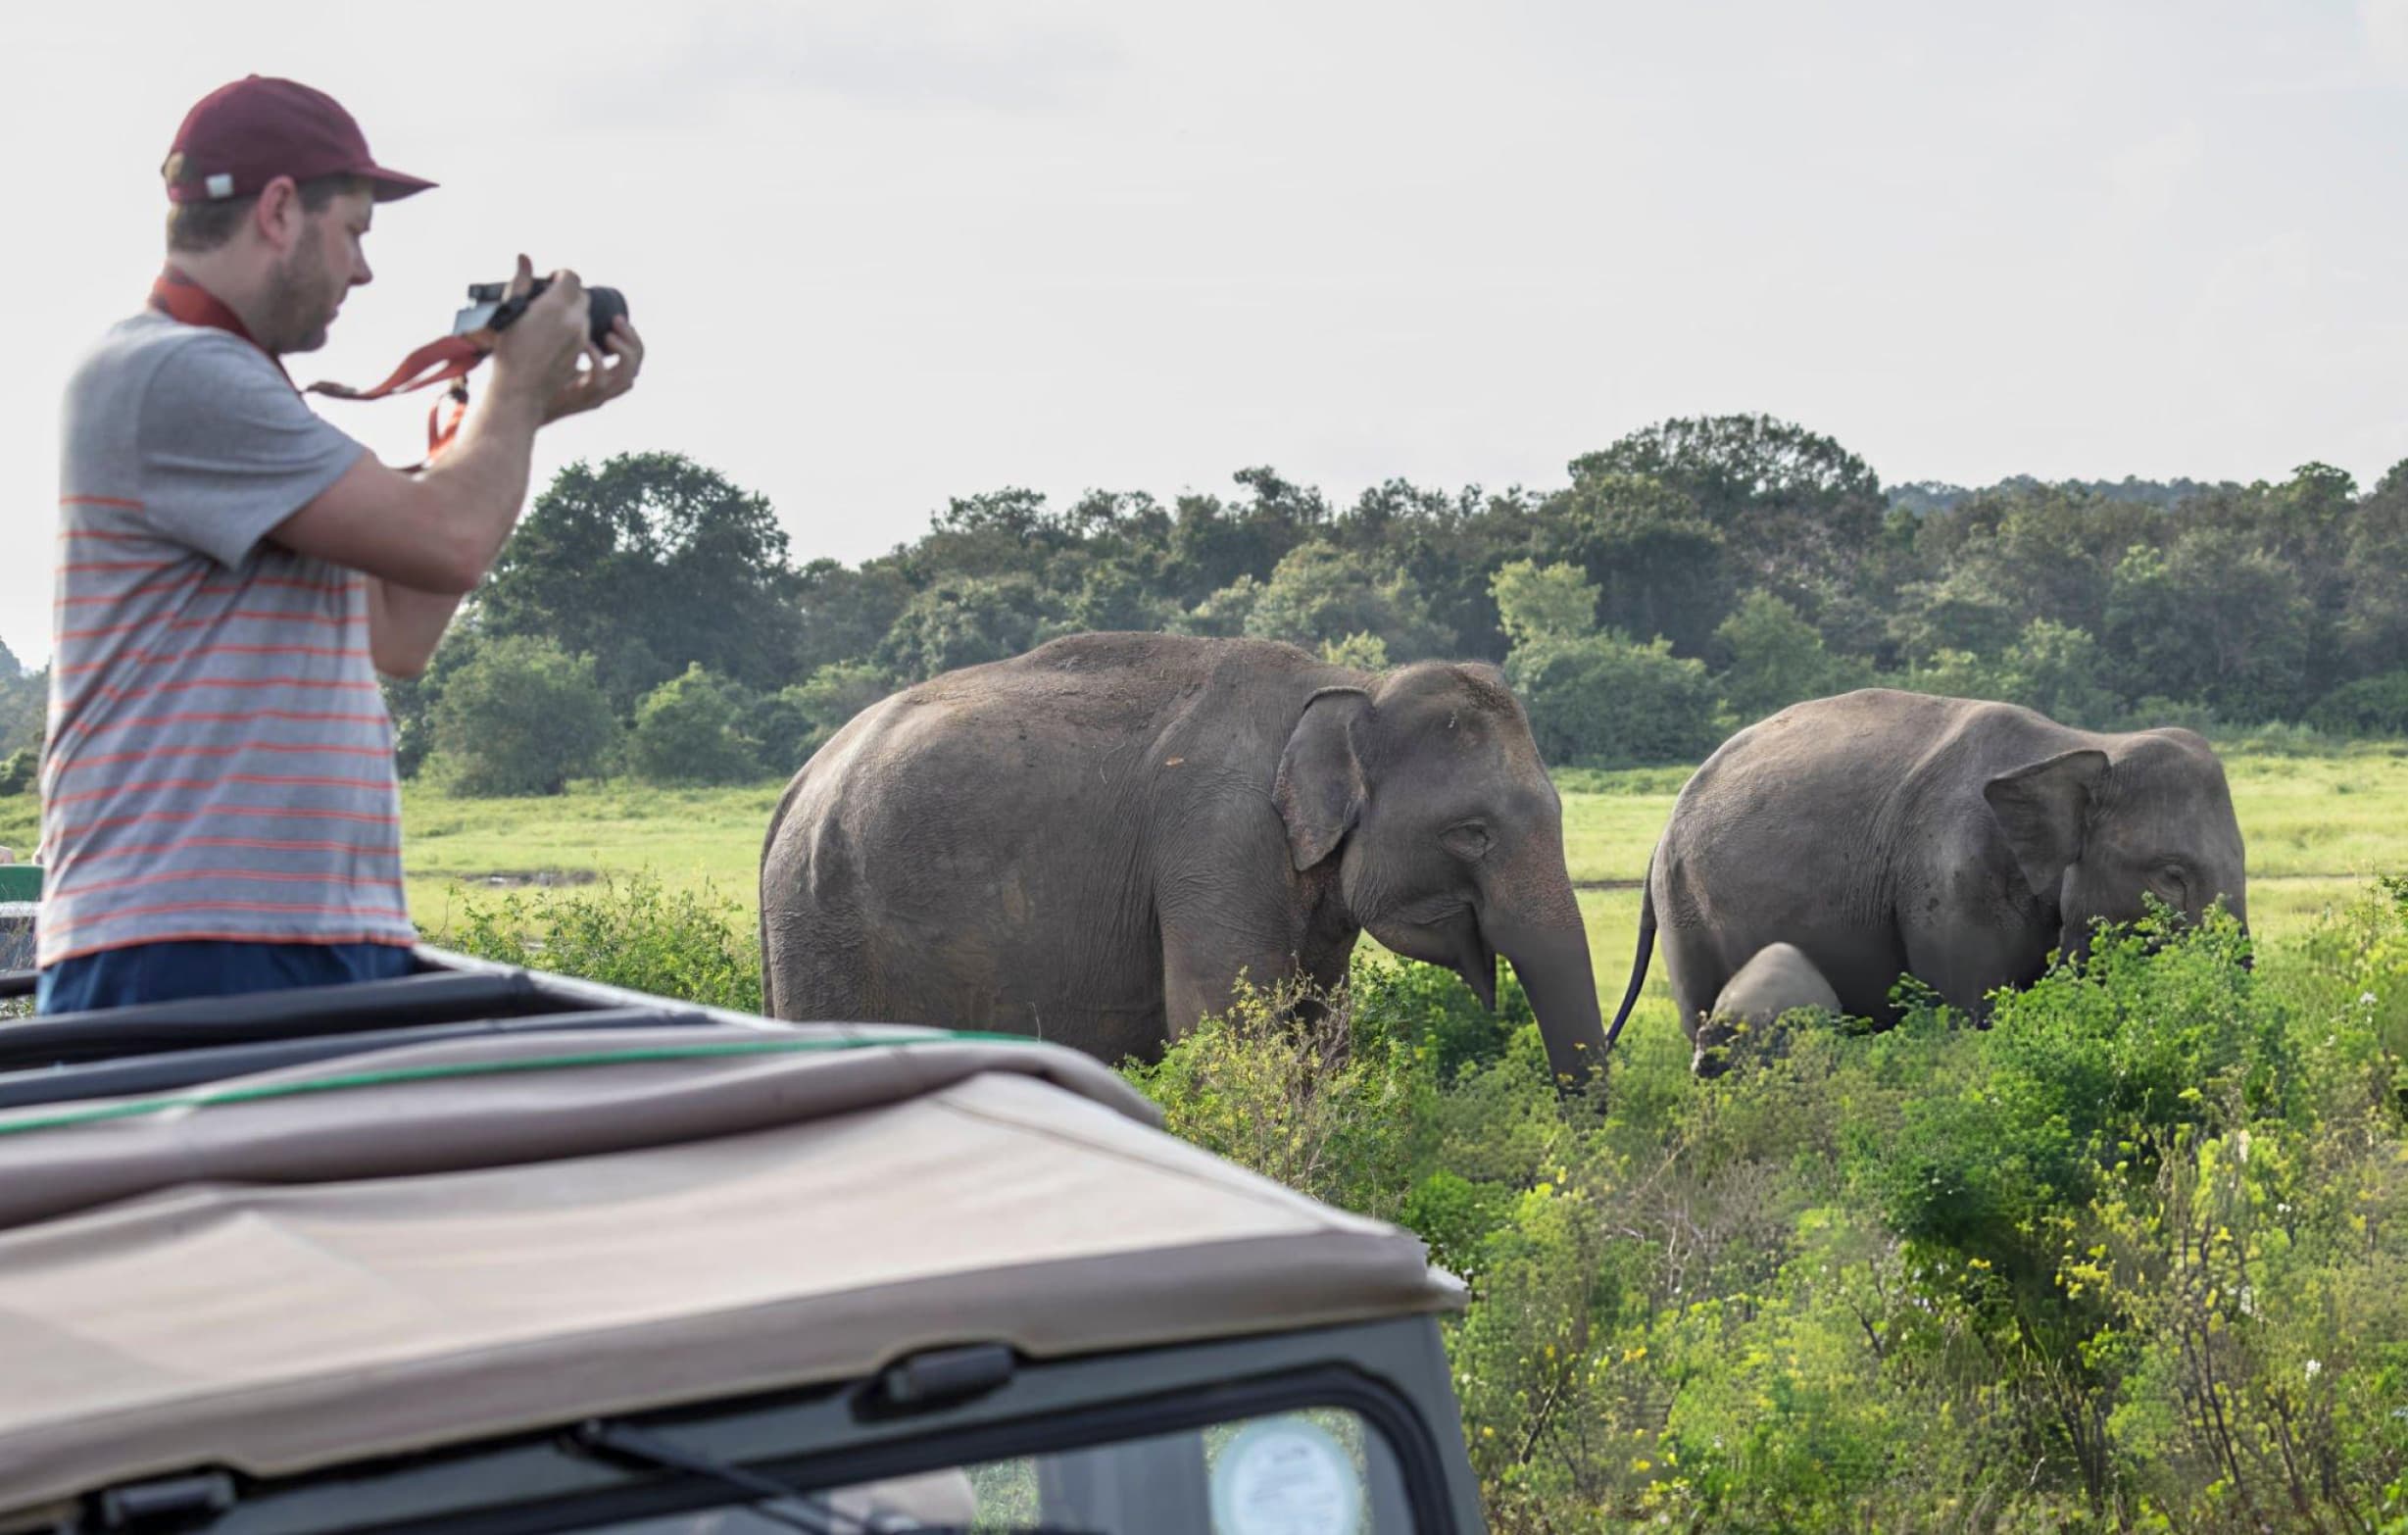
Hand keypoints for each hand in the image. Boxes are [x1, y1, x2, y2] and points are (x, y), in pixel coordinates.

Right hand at [487, 254, 587, 405]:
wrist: (520, 387)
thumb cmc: (509, 350)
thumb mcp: (510, 311)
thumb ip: (520, 282)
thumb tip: (524, 257)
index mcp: (556, 306)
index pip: (571, 277)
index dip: (561, 276)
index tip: (550, 280)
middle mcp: (574, 320)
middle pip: (581, 294)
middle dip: (568, 293)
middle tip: (549, 299)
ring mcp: (581, 337)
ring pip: (584, 314)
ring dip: (571, 311)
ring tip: (549, 320)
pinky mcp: (582, 352)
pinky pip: (583, 332)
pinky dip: (573, 328)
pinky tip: (553, 336)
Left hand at [541, 313, 644, 423]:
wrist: (520, 404)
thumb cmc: (536, 376)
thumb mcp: (560, 355)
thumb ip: (571, 338)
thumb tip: (574, 310)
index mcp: (604, 380)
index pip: (634, 361)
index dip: (632, 339)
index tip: (617, 319)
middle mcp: (605, 390)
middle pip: (636, 367)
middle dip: (632, 340)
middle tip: (616, 320)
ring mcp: (597, 396)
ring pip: (628, 377)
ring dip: (623, 351)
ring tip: (607, 334)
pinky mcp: (583, 398)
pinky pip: (601, 378)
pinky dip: (597, 358)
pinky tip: (585, 344)